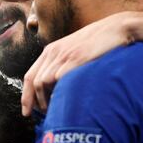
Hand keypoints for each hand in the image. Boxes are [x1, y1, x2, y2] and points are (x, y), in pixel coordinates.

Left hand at [21, 12, 139, 115]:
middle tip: (44, 114)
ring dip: (46, 99)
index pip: (29, 76)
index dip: (26, 96)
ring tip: (55, 110)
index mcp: (51, 51)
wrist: (116, 28)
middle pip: (34, 82)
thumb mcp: (74, 50)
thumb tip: (55, 86)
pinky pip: (60, 78)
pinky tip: (65, 101)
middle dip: (35, 102)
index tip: (27, 111)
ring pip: (43, 82)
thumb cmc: (98, 42)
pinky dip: (59, 92)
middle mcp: (54, 52)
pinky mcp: (77, 58)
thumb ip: (62, 64)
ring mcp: (65, 55)